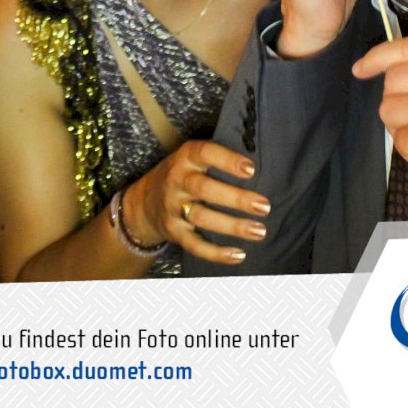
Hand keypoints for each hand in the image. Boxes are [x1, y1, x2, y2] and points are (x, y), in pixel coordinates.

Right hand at [122, 140, 270, 264]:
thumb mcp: (191, 159)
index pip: (204, 153)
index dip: (227, 160)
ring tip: (259, 231)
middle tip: (264, 206)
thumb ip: (217, 158)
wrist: (143, 201)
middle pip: (204, 188)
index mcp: (185, 158)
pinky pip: (194, 244)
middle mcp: (176, 181)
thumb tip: (262, 165)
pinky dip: (216, 252)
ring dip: (232, 226)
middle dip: (236, 198)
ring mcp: (173, 207)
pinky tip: (238, 254)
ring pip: (201, 217)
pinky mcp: (173, 231)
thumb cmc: (182, 175)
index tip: (251, 169)